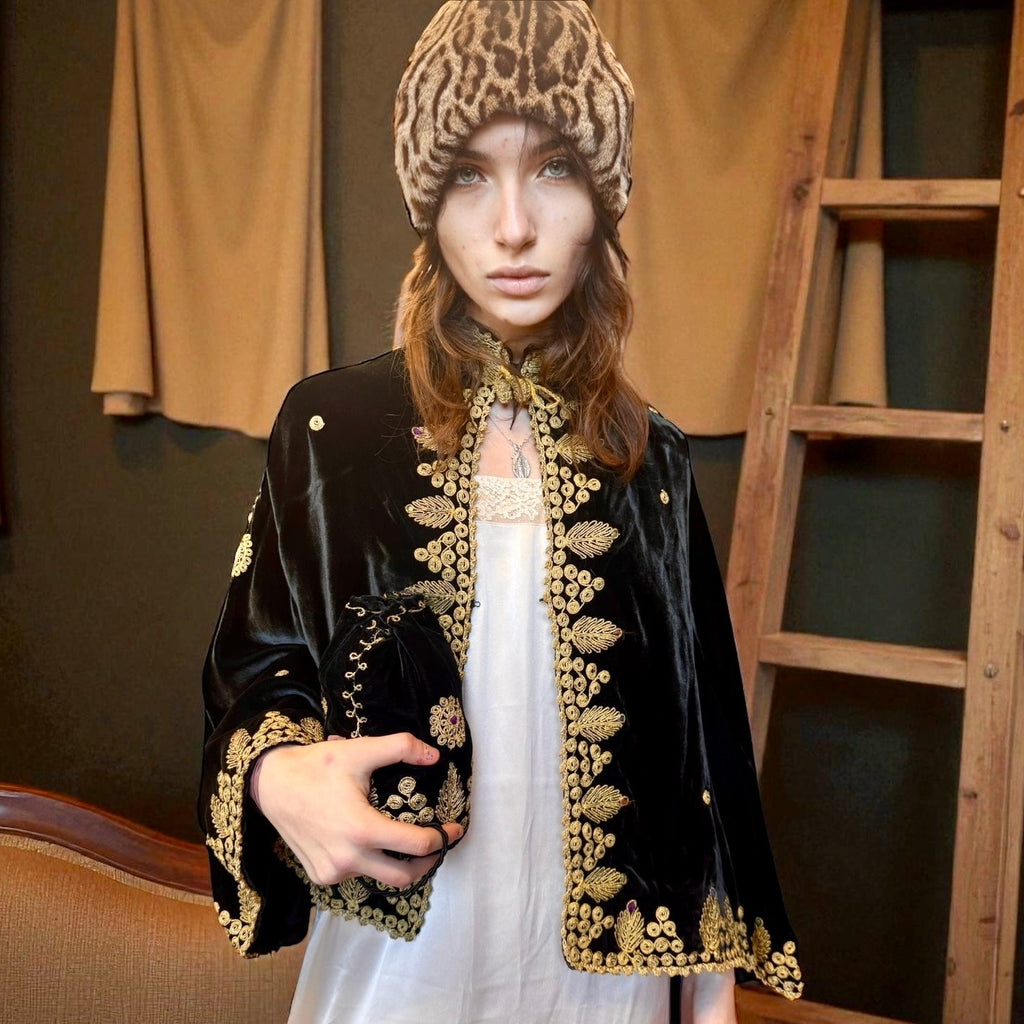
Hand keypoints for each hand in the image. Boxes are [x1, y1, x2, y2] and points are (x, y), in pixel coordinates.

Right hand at [251, 732, 462, 889]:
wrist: (272, 784)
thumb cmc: (317, 766)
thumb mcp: (361, 750)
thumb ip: (401, 748)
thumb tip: (434, 755)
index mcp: (363, 830)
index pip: (417, 845)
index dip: (443, 838)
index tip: (455, 828)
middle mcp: (349, 859)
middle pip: (403, 876)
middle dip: (427, 863)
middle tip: (437, 844)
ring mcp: (333, 872)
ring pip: (378, 878)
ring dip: (397, 864)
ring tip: (406, 843)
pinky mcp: (320, 876)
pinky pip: (355, 876)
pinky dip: (370, 864)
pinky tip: (372, 844)